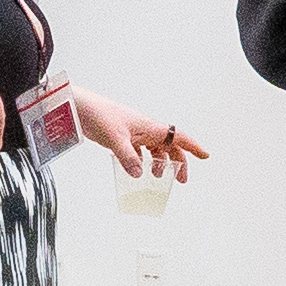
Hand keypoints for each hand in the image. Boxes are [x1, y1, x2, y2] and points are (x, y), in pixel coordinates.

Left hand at [69, 89, 206, 180]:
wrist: (79, 106)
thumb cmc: (98, 115)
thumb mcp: (115, 139)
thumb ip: (128, 157)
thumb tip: (139, 174)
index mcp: (149, 127)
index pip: (178, 136)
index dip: (193, 146)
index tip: (206, 156)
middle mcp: (144, 129)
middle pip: (169, 146)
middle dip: (178, 161)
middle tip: (181, 179)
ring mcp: (133, 133)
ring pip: (154, 149)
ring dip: (159, 162)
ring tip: (157, 177)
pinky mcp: (121, 137)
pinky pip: (138, 151)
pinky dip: (141, 161)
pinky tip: (137, 170)